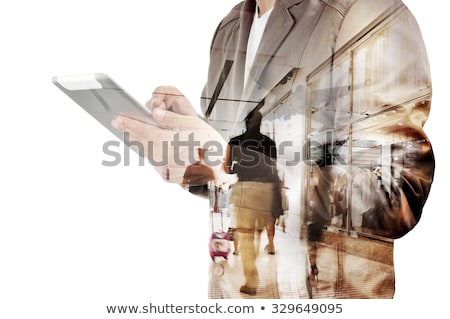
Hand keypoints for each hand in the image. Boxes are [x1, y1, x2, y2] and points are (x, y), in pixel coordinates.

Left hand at [111, 87, 226, 183]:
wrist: (222, 171)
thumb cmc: (211, 144)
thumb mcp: (196, 125)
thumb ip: (174, 119)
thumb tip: (155, 114)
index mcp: (176, 144)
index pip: (147, 132)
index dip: (132, 124)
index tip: (118, 118)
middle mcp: (169, 158)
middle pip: (143, 142)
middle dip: (129, 131)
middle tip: (117, 122)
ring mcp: (168, 170)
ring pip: (145, 152)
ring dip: (135, 141)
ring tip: (128, 131)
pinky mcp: (168, 177)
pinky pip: (152, 161)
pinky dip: (146, 151)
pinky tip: (143, 144)